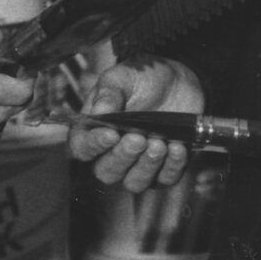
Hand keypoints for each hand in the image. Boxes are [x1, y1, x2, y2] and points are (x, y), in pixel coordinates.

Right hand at [69, 56, 203, 192]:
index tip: (111, 134)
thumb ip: (110, 92)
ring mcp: (138, 164)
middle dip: (123, 157)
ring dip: (146, 166)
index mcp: (93, 131)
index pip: (83, 149)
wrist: (176, 81)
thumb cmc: (142, 79)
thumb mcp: (123, 76)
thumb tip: (100, 111)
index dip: (94, 146)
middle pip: (107, 172)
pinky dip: (171, 166)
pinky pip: (165, 179)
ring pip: (134, 183)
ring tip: (159, 143)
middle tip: (138, 138)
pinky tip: (177, 147)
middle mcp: (112, 153)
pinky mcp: (164, 168)